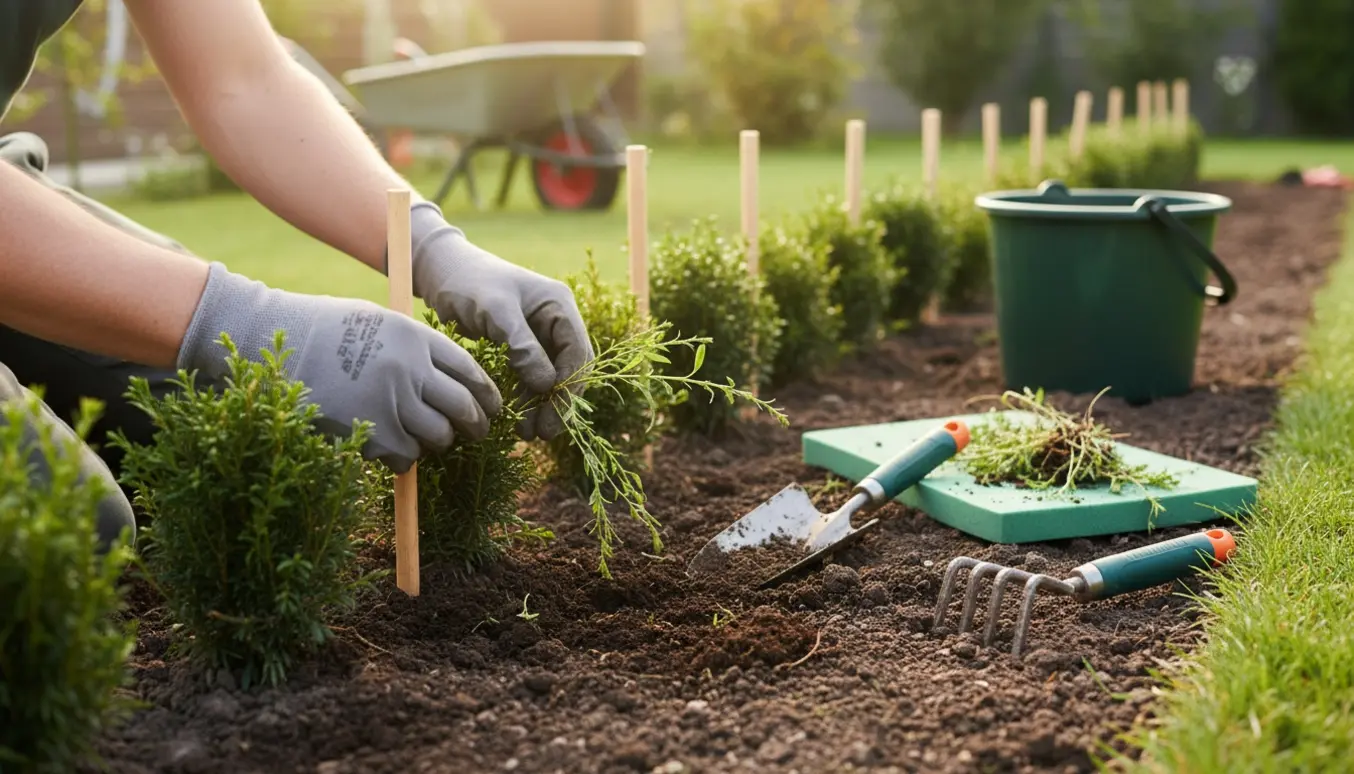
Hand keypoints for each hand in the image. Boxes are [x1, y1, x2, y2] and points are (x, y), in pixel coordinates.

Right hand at [177, 262, 501, 472]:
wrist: (269, 341)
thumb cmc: (322, 329)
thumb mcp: (377, 322)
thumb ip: (414, 347)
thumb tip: (447, 378)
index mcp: (416, 338)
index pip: (470, 372)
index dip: (487, 394)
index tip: (492, 407)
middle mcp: (410, 370)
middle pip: (464, 407)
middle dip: (475, 425)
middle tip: (475, 432)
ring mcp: (391, 403)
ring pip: (438, 437)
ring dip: (436, 441)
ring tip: (423, 436)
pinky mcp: (369, 434)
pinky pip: (406, 457)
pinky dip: (403, 457)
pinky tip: (389, 445)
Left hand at [407, 201, 593, 440]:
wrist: (441, 273)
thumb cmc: (468, 282)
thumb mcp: (496, 311)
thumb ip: (522, 346)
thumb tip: (547, 384)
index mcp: (559, 305)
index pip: (578, 352)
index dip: (570, 387)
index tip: (554, 416)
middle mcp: (556, 321)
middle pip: (569, 369)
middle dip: (558, 402)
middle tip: (542, 433)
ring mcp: (539, 336)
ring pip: (551, 378)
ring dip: (542, 406)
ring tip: (528, 433)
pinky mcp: (521, 348)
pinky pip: (531, 379)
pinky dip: (526, 400)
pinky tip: (516, 420)